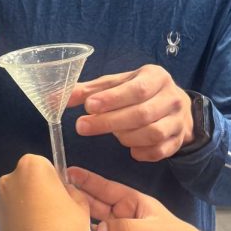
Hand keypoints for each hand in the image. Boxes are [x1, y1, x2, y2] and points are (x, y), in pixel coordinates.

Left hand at [0, 155, 92, 230]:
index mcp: (31, 166)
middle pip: (29, 183)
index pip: (46, 167)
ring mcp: (1, 203)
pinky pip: (15, 219)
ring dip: (32, 211)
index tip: (64, 198)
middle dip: (41, 195)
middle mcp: (10, 180)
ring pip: (20, 202)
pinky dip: (24, 226)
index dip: (57, 183)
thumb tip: (65, 195)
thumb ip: (72, 194)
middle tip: (58, 215)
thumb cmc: (66, 226)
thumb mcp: (81, 205)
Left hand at [68, 65, 194, 160]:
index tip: (89, 106)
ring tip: (113, 134)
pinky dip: (140, 152)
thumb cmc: (138, 93)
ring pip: (151, 134)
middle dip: (109, 122)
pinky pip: (158, 152)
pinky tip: (130, 148)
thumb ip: (88, 91)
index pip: (136, 89)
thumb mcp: (116, 85)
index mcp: (156, 77)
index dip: (112, 99)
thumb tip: (54, 98)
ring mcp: (177, 121)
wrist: (175, 108)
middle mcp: (172, 98)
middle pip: (141, 114)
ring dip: (125, 137)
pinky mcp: (177, 141)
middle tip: (82, 126)